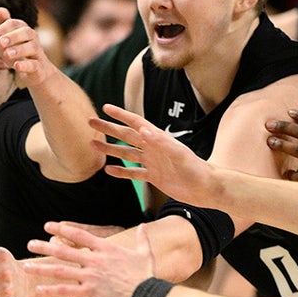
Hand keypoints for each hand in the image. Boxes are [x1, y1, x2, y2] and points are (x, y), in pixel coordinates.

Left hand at [0, 7, 59, 88]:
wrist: (36, 71)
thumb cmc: (17, 51)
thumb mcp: (7, 38)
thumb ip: (2, 24)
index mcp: (22, 29)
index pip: (13, 24)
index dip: (2, 29)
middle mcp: (32, 38)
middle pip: (26, 32)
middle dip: (12, 36)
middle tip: (0, 43)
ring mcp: (37, 52)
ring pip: (32, 47)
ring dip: (19, 50)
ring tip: (7, 54)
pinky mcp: (39, 67)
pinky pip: (35, 65)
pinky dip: (26, 65)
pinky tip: (17, 66)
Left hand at [24, 221, 157, 296]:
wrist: (148, 296)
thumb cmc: (146, 277)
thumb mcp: (145, 254)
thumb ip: (141, 239)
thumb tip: (142, 226)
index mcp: (106, 250)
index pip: (79, 235)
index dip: (62, 229)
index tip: (48, 226)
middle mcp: (95, 261)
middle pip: (64, 251)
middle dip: (45, 246)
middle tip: (30, 244)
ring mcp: (91, 277)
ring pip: (60, 270)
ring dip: (41, 268)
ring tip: (27, 266)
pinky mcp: (90, 294)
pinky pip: (66, 291)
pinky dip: (50, 290)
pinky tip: (38, 289)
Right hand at [90, 104, 218, 205]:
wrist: (206, 188)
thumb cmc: (196, 169)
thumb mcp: (178, 154)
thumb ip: (160, 142)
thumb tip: (142, 129)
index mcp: (158, 139)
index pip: (135, 123)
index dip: (120, 115)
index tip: (105, 108)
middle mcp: (153, 149)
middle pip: (126, 136)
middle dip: (108, 129)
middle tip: (91, 122)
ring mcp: (152, 163)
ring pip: (126, 154)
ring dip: (110, 149)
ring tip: (94, 145)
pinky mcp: (154, 177)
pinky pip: (133, 173)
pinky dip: (120, 172)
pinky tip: (108, 170)